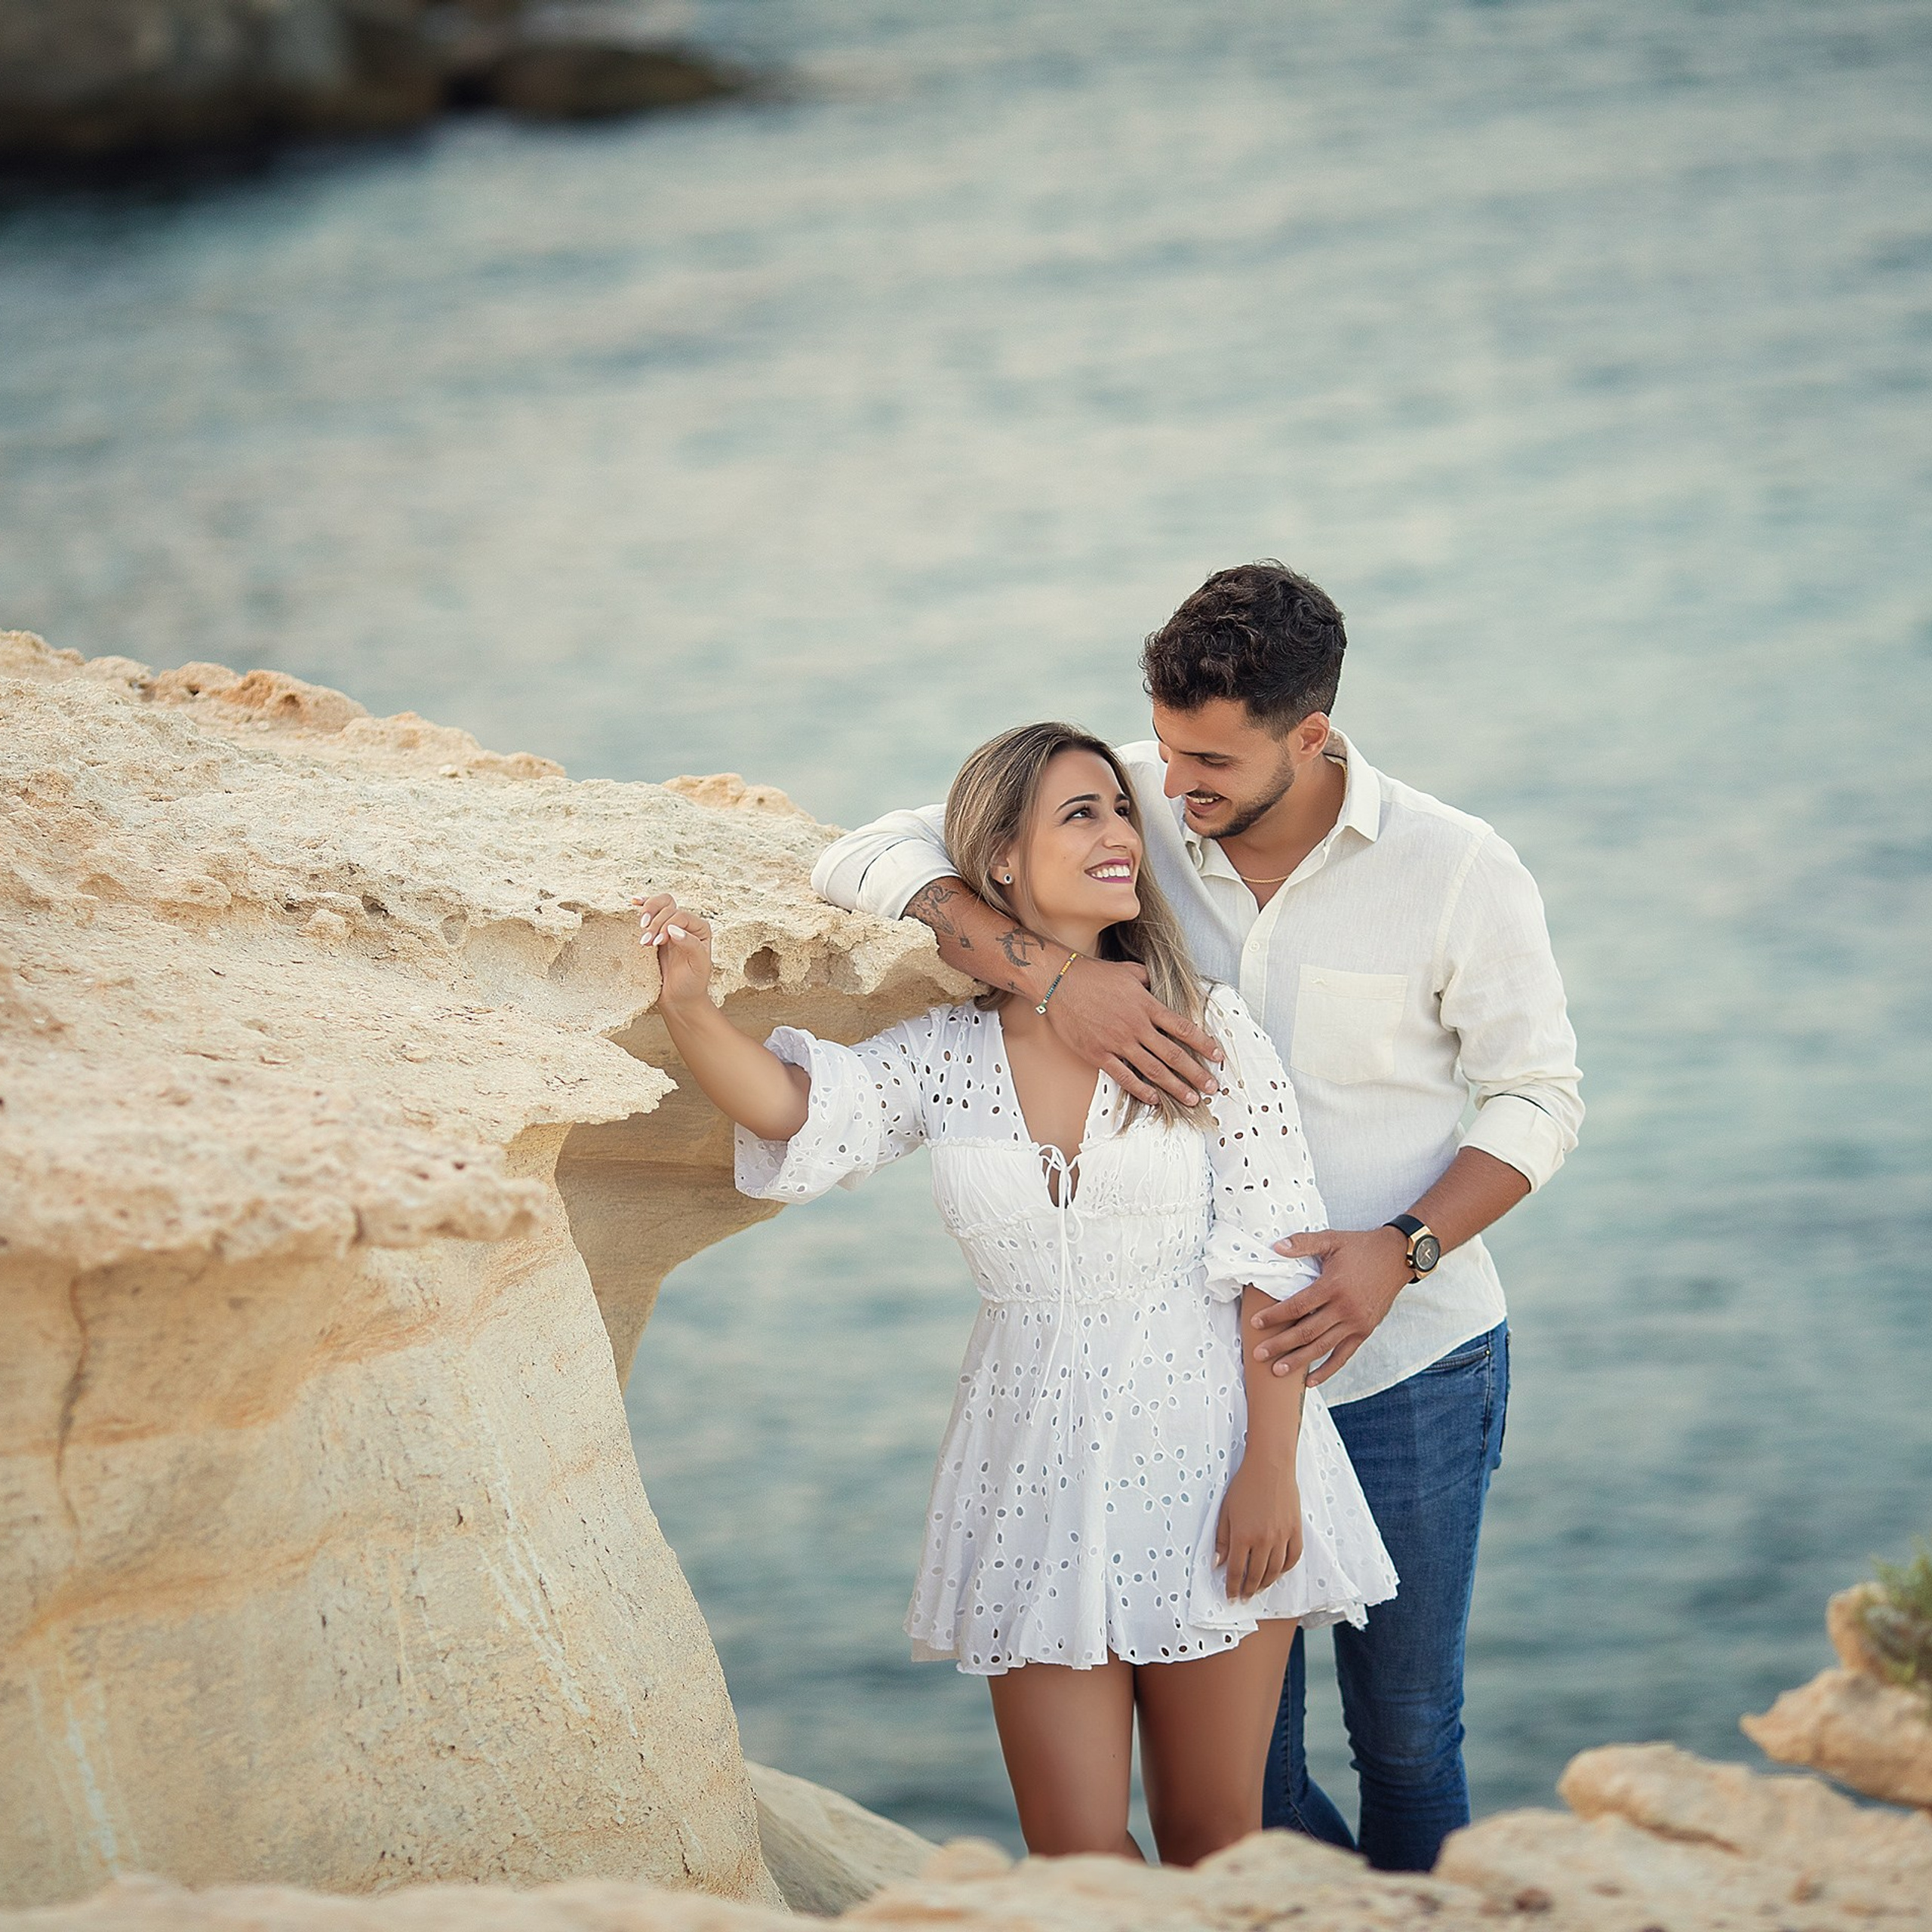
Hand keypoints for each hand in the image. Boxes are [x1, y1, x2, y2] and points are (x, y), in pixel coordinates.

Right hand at [633, 893, 714, 1012]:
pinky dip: (643, 905)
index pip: (681, 916)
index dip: (666, 926)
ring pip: (660, 904)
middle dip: (655, 923)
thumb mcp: (698, 966)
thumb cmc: (692, 983)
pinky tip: (634, 902)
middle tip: (646, 942)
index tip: (658, 943)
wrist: (680, 998)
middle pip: (668, 908)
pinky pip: (651, 912)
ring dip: (647, 912)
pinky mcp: (656, 931)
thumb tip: (673, 929)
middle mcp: (687, 924)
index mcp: (700, 929)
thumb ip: (691, 945)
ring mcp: (670, 926)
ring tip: (641, 928)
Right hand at [1045, 954, 1222, 1108]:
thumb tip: (1160, 986)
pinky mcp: (1099, 1054)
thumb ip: (1149, 981)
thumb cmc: (1093, 974)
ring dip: (1176, 1087)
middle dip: (1196, 1074)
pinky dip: (1141, 1090)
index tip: (1217, 1057)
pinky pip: (1125, 1077)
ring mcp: (1118, 1042)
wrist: (1060, 982)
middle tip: (1212, 1088)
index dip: (1204, 1044)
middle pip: (1174, 1055)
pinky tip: (1154, 1099)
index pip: (1183, 1029)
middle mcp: (1137, 1026)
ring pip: (1154, 1070)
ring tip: (1191, 1099)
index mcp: (1147, 1005)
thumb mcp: (1129, 971)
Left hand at [1214, 1459, 1303, 1599]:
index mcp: (1243, 1535)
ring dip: (1266, 1583)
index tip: (1230, 1596)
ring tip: (1258, 1587)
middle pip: (1256, 1575)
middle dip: (1248, 1589)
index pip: (1236, 1570)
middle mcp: (1264, 1540)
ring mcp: (1282, 1536)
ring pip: (1275, 1571)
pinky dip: (1285, 1569)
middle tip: (1244, 1596)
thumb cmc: (1244, 1486)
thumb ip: (1222, 1539)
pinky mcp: (1295, 1530)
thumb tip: (1218, 1563)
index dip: (1232, 1586)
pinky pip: (1293, 1558)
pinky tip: (1278, 1572)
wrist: (1270, 1467)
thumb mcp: (1226, 1511)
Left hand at [1251, 1227, 1409, 1385]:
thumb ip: (1303, 1243)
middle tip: (1259, 1354)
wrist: (1398, 1257)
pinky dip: (1327, 1370)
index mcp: (1333, 1286)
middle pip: (1306, 1332)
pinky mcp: (1364, 1331)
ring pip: (1322, 1347)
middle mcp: (1344, 1308)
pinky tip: (1311, 1380)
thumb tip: (1276, 1247)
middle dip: (1280, 1344)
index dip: (1275, 1316)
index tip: (1256, 1324)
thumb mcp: (1332, 1239)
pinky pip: (1343, 1355)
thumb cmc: (1362, 1248)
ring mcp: (1356, 1323)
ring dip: (1299, 1361)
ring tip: (1278, 1370)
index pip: (1297, 1306)